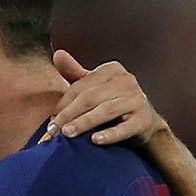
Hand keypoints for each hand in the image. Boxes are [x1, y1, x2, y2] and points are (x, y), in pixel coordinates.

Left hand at [49, 49, 166, 144]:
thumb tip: (58, 54)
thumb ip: (75, 72)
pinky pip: (124, 128)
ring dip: (83, 123)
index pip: (81, 86)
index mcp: (112, 70)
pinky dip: (109, 134)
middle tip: (54, 129)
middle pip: (90, 97)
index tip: (52, 119)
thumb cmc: (112, 101)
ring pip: (104, 111)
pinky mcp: (143, 120)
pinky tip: (94, 140)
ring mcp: (136, 100)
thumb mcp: (94, 85)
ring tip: (67, 134)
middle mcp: (126, 81)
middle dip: (69, 114)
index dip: (63, 103)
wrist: (143, 123)